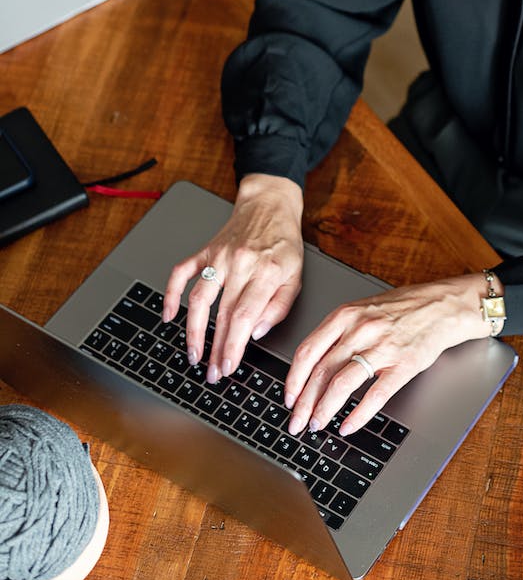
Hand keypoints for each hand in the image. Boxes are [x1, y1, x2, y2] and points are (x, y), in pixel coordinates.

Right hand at [163, 173, 304, 382]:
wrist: (269, 205)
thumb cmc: (283, 243)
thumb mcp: (296, 275)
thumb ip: (279, 307)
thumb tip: (256, 333)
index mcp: (265, 272)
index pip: (244, 316)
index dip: (233, 345)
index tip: (228, 367)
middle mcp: (239, 263)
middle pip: (222, 314)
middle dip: (215, 349)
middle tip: (213, 373)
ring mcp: (218, 256)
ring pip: (198, 298)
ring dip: (193, 330)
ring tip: (194, 354)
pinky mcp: (204, 250)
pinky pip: (181, 273)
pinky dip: (171, 294)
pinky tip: (169, 316)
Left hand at [284, 272, 498, 436]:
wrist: (441, 306)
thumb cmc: (402, 308)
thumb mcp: (362, 309)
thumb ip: (337, 332)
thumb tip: (311, 365)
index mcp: (345, 315)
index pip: (307, 351)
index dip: (293, 380)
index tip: (288, 399)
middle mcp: (359, 330)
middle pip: (320, 372)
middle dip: (304, 403)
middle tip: (297, 422)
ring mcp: (381, 347)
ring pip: (341, 384)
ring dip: (324, 410)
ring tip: (317, 425)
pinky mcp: (402, 365)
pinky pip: (375, 396)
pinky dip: (358, 416)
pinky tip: (348, 426)